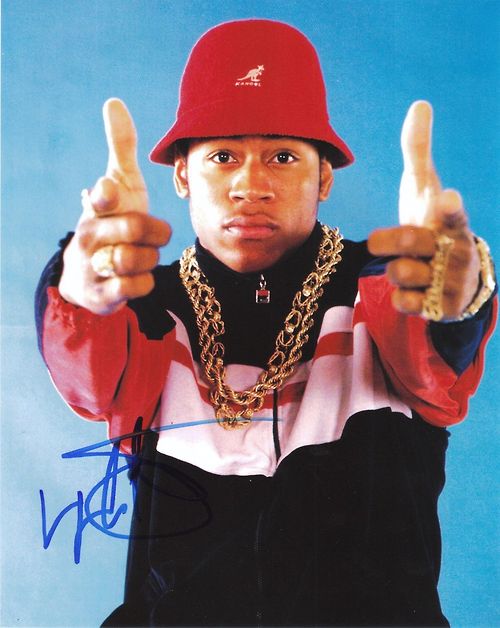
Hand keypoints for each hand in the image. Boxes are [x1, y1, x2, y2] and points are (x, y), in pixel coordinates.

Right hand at [59, 99, 171, 314]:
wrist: (88, 273)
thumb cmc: (113, 221)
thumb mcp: (119, 186)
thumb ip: (120, 148)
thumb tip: (114, 102)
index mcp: (96, 207)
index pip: (100, 196)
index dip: (107, 194)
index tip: (109, 191)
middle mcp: (89, 235)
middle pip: (136, 228)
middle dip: (154, 232)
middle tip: (150, 234)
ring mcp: (92, 265)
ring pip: (140, 259)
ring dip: (150, 258)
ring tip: (140, 255)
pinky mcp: (101, 294)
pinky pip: (138, 287)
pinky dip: (146, 282)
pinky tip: (137, 277)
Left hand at [368, 101, 479, 320]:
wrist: (453, 276)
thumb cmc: (432, 223)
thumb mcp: (424, 189)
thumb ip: (418, 152)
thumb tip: (419, 103)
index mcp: (453, 219)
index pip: (452, 213)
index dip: (448, 208)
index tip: (446, 198)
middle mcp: (457, 249)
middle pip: (407, 242)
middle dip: (389, 240)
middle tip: (381, 240)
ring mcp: (452, 281)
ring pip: (398, 273)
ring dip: (394, 270)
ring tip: (412, 266)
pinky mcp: (442, 309)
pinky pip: (402, 302)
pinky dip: (400, 297)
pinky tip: (416, 291)